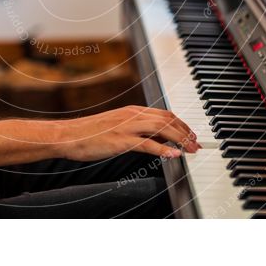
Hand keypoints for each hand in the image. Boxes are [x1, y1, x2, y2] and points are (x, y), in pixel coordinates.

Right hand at [56, 105, 202, 161]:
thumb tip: (160, 142)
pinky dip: (163, 149)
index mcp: (133, 111)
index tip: (192, 135)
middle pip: (167, 119)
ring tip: (190, 149)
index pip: (165, 114)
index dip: (182, 124)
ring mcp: (127, 127)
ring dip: (180, 139)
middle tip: (197, 144)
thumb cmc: (91, 134)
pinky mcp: (121, 140)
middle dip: (186, 131)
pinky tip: (173, 155)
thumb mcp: (118, 129)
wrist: (69, 135)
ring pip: (161, 128)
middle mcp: (132, 115)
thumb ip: (138, 132)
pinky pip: (147, 144)